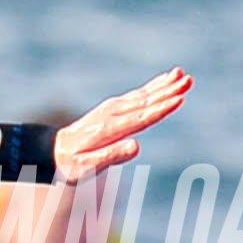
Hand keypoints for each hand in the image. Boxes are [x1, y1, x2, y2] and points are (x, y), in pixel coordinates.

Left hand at [53, 69, 191, 182]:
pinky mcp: (114, 107)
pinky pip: (138, 94)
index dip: (161, 109)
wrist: (53, 149)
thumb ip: (111, 156)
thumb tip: (137, 146)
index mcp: (108, 129)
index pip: (140, 118)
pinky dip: (153, 86)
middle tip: (189, 80)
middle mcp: (112, 114)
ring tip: (183, 75)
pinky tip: (166, 79)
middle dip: (168, 91)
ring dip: (164, 85)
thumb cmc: (70, 164)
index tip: (179, 99)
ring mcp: (113, 108)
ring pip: (143, 95)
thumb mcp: (86, 167)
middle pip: (145, 101)